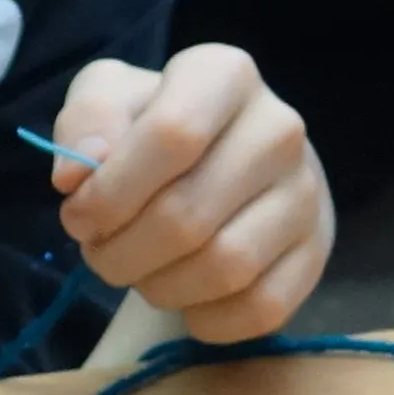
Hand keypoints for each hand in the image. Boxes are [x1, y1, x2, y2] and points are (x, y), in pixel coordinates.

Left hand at [48, 49, 332, 342]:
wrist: (228, 153)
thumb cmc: (157, 126)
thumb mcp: (110, 99)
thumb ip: (86, 123)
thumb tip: (76, 175)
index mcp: (226, 75)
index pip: (171, 135)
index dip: (111, 191)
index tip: (78, 215)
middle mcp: (279, 128)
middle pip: (188, 214)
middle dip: (123, 251)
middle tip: (100, 254)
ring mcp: (306, 193)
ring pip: (226, 267)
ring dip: (161, 288)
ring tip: (138, 273)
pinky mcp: (317, 252)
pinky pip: (263, 307)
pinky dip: (210, 319)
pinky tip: (186, 299)